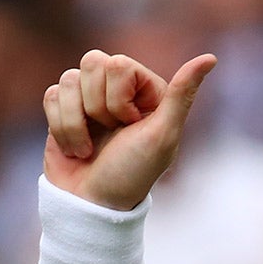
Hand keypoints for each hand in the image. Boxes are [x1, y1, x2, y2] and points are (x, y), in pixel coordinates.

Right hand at [42, 50, 215, 211]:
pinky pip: (53, 94)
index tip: (130, 126)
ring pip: (70, 78)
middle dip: (98, 107)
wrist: (92, 205)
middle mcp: (119, 89)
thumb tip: (210, 58)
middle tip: (111, 134)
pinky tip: (75, 148)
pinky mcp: (64, 109)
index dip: (118, 99)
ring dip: (77, 121)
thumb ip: (183, 94)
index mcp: (147, 90)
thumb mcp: (163, 135)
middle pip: (93, 62)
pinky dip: (62, 127)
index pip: (119, 64)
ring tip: (91, 147)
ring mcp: (90, 98)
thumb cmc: (132, 173)